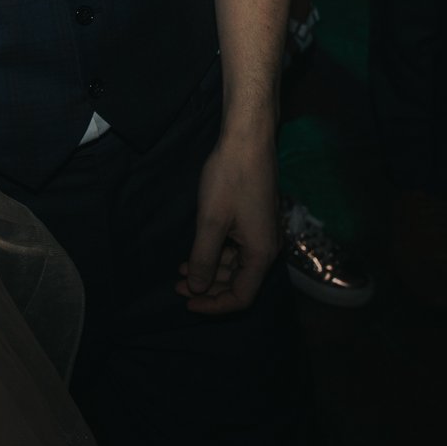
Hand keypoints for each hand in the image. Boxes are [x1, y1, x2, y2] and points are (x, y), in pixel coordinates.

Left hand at [179, 134, 279, 313]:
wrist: (248, 140)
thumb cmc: (229, 179)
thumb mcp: (210, 221)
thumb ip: (203, 258)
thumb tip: (197, 288)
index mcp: (261, 254)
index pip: (241, 296)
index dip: (214, 305)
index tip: (187, 301)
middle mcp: (268, 248)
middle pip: (240, 283)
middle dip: (208, 288)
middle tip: (178, 286)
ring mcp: (263, 233)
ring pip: (237, 265)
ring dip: (210, 270)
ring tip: (181, 270)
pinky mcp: (257, 220)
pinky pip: (238, 248)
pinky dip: (218, 253)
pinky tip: (197, 250)